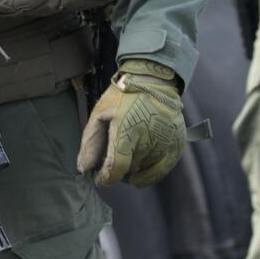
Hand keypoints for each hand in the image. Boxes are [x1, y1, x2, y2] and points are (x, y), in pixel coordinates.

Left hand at [77, 58, 185, 186]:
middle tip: (110, 157)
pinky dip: (149, 176)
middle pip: (128, 169)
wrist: (153, 80)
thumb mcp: (100, 114)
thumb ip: (90, 143)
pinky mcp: (176, 144)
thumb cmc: (122, 96)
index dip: (105, 178)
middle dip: (116, 168)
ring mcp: (165, 142)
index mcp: (128, 130)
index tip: (100, 178)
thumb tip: (84, 168)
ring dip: (131, 168)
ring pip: (143, 169)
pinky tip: (138, 177)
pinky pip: (161, 171)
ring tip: (125, 153)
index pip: (117, 167)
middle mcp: (149, 138)